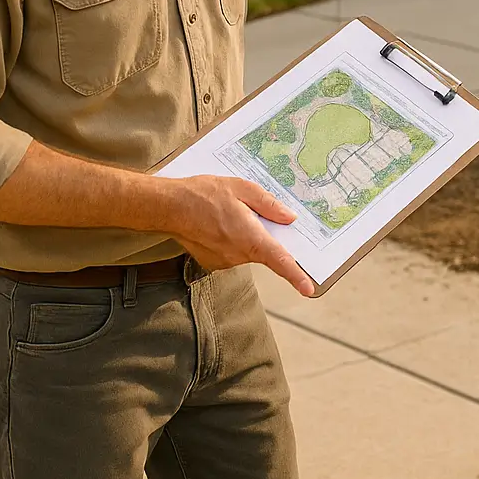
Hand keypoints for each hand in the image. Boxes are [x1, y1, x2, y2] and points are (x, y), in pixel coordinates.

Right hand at [165, 175, 315, 295]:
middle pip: (264, 249)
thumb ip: (269, 205)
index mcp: (251, 238)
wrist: (169, 207)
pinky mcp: (213, 262)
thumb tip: (289, 218)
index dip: (297, 277)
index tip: (310, 289)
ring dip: (245, 234)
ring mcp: (225, 261)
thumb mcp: (242, 189)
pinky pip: (233, 251)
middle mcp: (239, 255)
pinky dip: (232, 239)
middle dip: (264, 233)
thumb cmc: (204, 195)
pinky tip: (217, 223)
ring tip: (226, 213)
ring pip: (248, 249)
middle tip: (249, 211)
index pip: (280, 261)